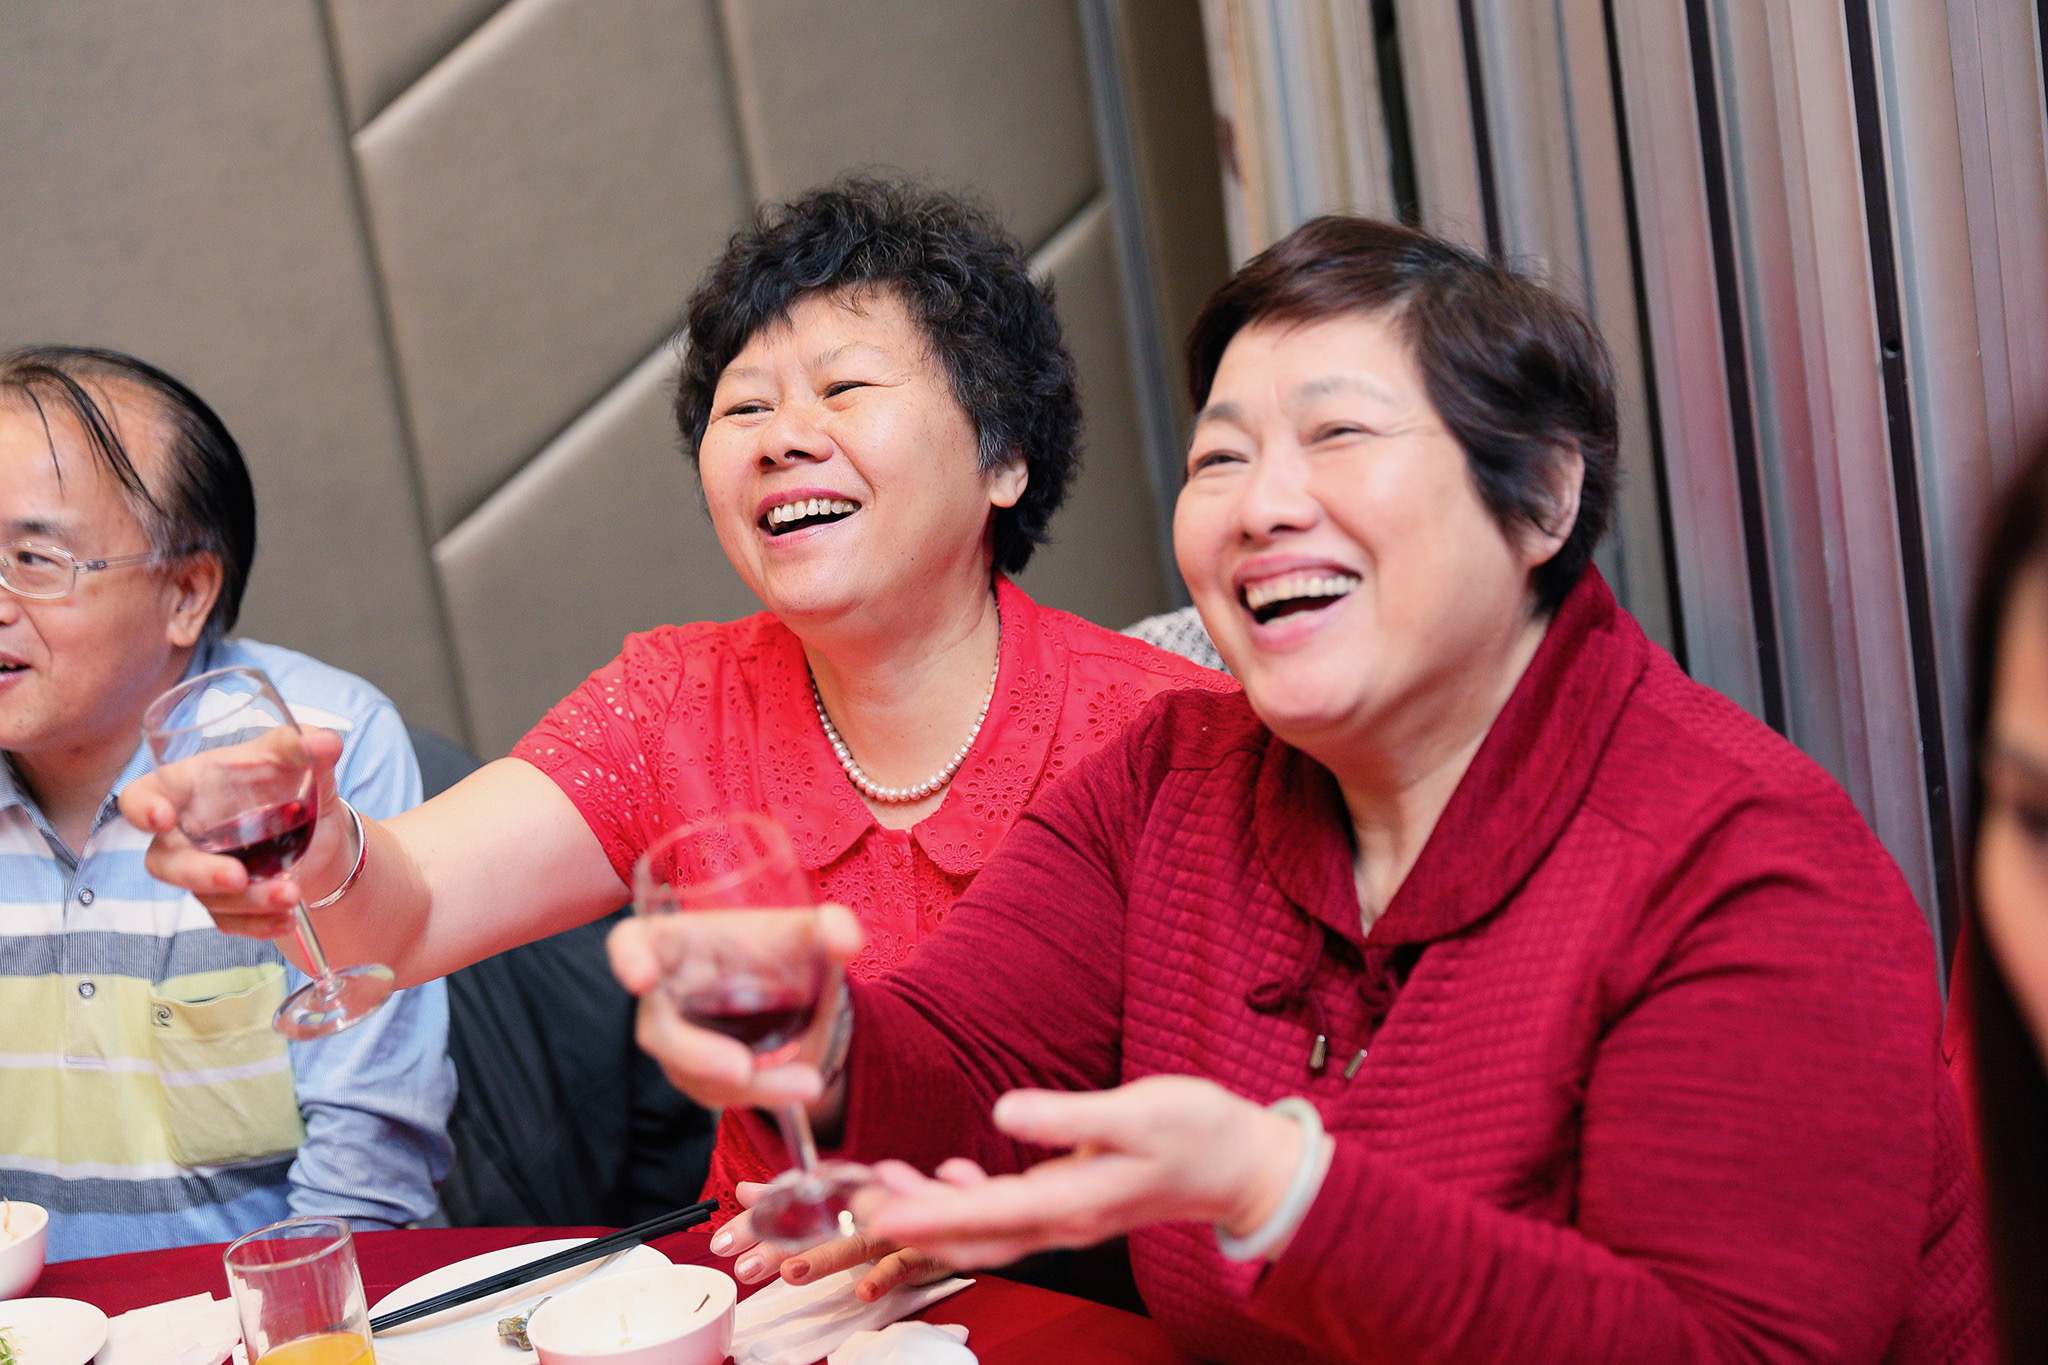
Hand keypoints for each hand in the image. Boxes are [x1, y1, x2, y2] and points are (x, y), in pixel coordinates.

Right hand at [120, 726, 348, 939]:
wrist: (318, 822)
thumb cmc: (287, 778)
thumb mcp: (297, 757)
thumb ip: (303, 746)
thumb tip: (324, 743)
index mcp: (189, 788)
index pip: (143, 796)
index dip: (142, 808)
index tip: (160, 817)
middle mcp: (187, 833)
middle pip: (166, 862)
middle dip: (197, 874)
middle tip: (236, 877)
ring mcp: (203, 869)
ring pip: (204, 897)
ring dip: (246, 902)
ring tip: (290, 895)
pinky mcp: (226, 900)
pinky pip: (228, 920)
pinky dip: (258, 924)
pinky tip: (288, 919)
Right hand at [606, 906, 863, 1112]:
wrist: (789, 993)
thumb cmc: (774, 949)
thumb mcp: (802, 934)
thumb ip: (830, 926)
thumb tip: (849, 937)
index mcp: (676, 942)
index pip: (631, 943)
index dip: (629, 959)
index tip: (642, 977)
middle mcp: (664, 993)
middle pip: (660, 1030)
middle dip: (697, 1055)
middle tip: (741, 1071)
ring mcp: (676, 1039)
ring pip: (693, 1072)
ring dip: (749, 1085)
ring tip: (806, 1083)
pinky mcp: (694, 1074)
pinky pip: (715, 1093)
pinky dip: (758, 1095)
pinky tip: (795, 1087)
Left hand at [708, 1181, 953, 1299]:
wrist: (954, 1213)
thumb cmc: (891, 1210)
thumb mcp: (838, 1205)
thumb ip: (791, 1199)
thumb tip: (746, 1191)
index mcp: (839, 1195)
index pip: (791, 1206)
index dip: (757, 1223)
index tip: (723, 1241)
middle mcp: (861, 1207)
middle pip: (815, 1227)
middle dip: (779, 1246)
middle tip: (745, 1265)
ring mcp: (892, 1228)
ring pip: (854, 1244)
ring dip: (824, 1258)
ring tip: (792, 1272)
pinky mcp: (919, 1251)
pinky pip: (900, 1265)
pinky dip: (882, 1277)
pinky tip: (863, 1291)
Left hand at [858, 1075, 1322, 1268]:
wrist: (1247, 1164)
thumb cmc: (1200, 1132)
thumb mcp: (1138, 1112)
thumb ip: (1068, 1116)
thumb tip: (1003, 1112)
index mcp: (1075, 1201)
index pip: (986, 1216)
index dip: (928, 1214)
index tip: (879, 1212)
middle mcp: (1066, 1219)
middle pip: (975, 1234)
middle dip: (915, 1221)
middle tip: (863, 1200)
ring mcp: (1071, 1214)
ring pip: (989, 1228)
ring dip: (936, 1212)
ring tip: (888, 1185)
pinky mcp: (1077, 1201)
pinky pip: (1010, 1215)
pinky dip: (972, 1202)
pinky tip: (954, 1173)